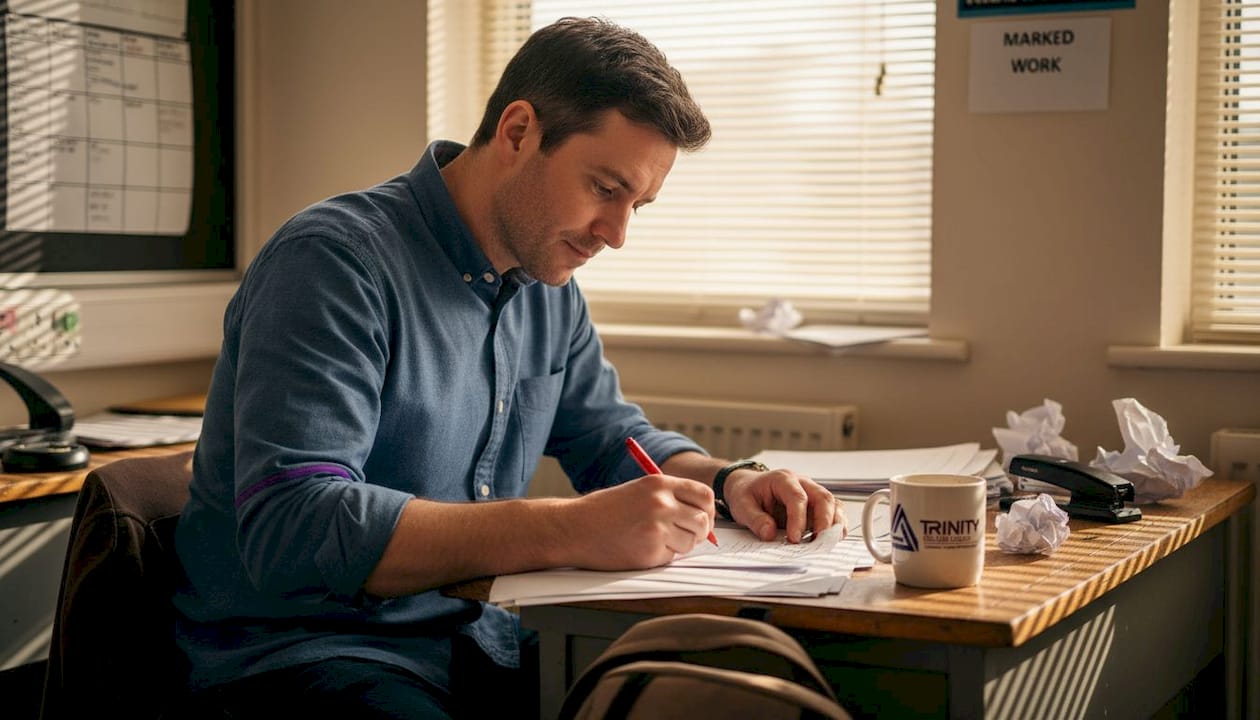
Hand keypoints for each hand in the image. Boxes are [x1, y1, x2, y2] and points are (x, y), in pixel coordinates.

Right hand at [566, 473, 715, 569]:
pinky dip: (662, 556)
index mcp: (659, 484)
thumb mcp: (638, 490)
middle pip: (704, 521)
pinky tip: (641, 548)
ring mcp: (657, 528)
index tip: (703, 518)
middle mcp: (662, 503)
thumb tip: (702, 514)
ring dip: (679, 545)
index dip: (708, 510)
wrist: (575, 528)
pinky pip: (671, 557)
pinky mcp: (650, 551)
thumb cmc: (603, 511)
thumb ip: (669, 497)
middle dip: (700, 532)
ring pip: (690, 542)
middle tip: (687, 535)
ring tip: (654, 540)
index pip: (705, 495)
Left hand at [723, 467, 843, 542]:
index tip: (794, 539)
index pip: (797, 497)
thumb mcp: (742, 505)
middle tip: (818, 543)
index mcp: (783, 479)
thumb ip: (755, 519)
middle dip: (824, 521)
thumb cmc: (747, 494)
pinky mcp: (816, 505)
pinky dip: (835, 526)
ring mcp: (812, 493)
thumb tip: (769, 534)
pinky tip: (830, 540)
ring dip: (834, 524)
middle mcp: (802, 483)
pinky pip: (833, 512)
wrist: (749, 487)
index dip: (798, 519)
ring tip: (827, 544)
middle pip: (823, 498)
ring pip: (833, 504)